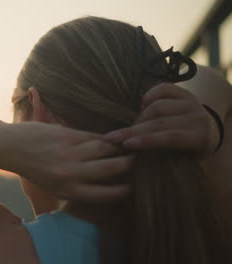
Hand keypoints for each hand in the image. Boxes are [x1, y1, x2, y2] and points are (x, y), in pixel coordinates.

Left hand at [3, 122, 133, 202]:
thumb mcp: (55, 186)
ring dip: (119, 146)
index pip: (106, 194)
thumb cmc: (34, 169)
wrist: (11, 148)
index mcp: (68, 191)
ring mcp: (70, 154)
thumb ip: (78, 185)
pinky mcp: (67, 136)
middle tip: (136, 160)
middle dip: (128, 164)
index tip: (132, 185)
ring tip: (126, 145)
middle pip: (111, 169)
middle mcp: (71, 174)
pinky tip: (110, 137)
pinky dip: (104, 137)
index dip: (124, 190)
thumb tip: (106, 183)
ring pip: (105, 148)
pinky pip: (93, 136)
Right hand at [102, 83, 218, 158]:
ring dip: (139, 118)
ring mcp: (192, 102)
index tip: (126, 145)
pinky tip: (142, 109)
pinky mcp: (184, 91)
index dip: (148, 141)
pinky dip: (147, 98)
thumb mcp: (183, 160)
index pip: (171, 137)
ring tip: (132, 128)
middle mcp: (199, 117)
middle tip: (112, 138)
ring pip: (156, 106)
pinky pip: (160, 89)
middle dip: (132, 131)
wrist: (209, 130)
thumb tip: (134, 157)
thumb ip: (164, 157)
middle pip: (159, 122)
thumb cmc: (190, 151)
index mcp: (201, 138)